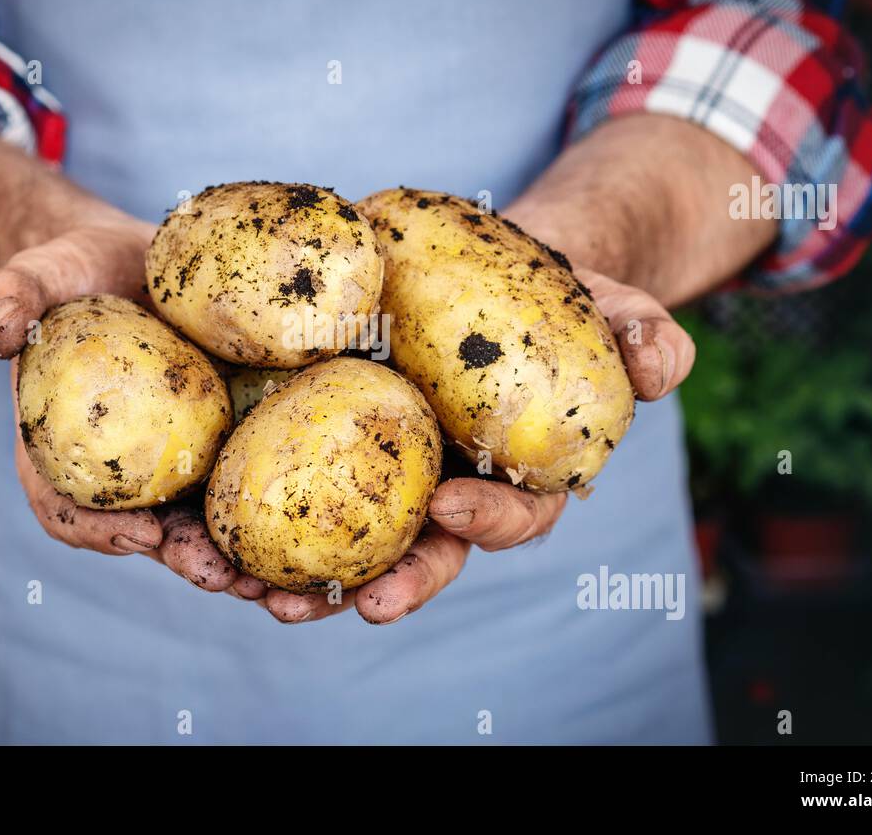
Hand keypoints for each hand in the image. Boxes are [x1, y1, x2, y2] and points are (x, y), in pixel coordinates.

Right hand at [0, 217, 277, 599]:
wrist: (132, 258)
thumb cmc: (73, 271)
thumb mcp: (34, 273)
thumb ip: (8, 295)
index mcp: (71, 454)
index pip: (72, 507)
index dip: (101, 529)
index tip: (142, 534)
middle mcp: (132, 471)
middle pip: (156, 532)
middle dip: (192, 561)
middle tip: (228, 579)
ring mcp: (190, 459)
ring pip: (216, 520)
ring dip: (249, 556)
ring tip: (288, 580)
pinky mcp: (241, 433)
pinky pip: (265, 471)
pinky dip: (293, 498)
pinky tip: (334, 508)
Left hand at [246, 265, 695, 623]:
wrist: (487, 268)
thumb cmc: (556, 296)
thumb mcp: (606, 303)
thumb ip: (640, 333)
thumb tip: (661, 368)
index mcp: (516, 474)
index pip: (511, 515)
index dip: (487, 521)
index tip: (451, 506)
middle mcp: (447, 487)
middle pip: (419, 552)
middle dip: (388, 583)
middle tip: (353, 602)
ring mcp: (384, 473)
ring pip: (344, 541)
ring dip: (304, 577)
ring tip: (256, 591)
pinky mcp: (328, 443)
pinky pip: (287, 488)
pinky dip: (252, 515)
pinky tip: (210, 530)